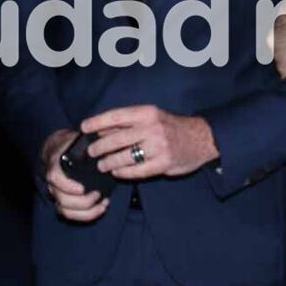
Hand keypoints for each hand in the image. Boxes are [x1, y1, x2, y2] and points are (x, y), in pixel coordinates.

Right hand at [41, 128, 108, 223]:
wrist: (59, 149)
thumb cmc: (72, 144)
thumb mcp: (78, 138)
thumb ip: (90, 140)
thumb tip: (108, 139)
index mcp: (56, 164)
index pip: (55, 178)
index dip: (68, 186)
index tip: (83, 188)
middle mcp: (54, 182)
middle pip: (62, 200)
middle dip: (83, 202)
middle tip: (99, 194)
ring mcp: (57, 193)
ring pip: (65, 210)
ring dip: (86, 211)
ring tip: (103, 203)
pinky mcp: (64, 201)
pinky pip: (71, 214)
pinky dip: (87, 215)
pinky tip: (101, 207)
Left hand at [82, 105, 218, 181]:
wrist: (201, 139)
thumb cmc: (171, 127)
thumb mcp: (152, 117)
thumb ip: (129, 123)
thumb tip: (101, 130)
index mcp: (147, 113)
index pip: (116, 116)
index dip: (97, 122)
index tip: (83, 127)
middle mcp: (152, 128)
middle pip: (117, 139)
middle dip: (99, 147)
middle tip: (91, 152)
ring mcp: (158, 147)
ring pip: (124, 157)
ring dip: (109, 162)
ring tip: (102, 165)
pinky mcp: (163, 164)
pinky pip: (136, 171)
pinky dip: (123, 173)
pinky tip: (117, 173)